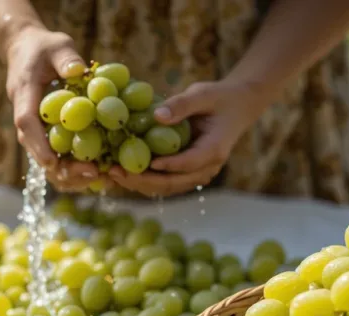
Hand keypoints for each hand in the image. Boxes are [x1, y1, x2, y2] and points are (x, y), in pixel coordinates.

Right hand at [5, 28, 101, 191]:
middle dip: (63, 169)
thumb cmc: (43, 48)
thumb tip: (79, 70)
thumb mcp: (56, 45)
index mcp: (24, 96)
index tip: (53, 163)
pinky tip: (102, 172)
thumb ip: (66, 58)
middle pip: (37, 153)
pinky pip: (59, 159)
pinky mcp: (48, 136)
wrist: (27, 52)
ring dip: (72, 175)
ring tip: (101, 178)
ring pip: (48, 163)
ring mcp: (37, 132)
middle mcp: (27, 120)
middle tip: (93, 173)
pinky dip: (77, 169)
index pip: (26, 123)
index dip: (39, 145)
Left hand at [108, 80, 263, 196]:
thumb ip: (182, 105)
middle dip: (142, 180)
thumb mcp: (203, 94)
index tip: (143, 162)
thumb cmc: (219, 98)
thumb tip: (156, 116)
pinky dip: (143, 179)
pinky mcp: (186, 174)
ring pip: (166, 187)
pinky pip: (164, 182)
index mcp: (213, 151)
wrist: (235, 108)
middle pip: (173, 183)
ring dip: (138, 184)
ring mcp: (196, 174)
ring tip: (112, 174)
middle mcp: (206, 169)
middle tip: (115, 172)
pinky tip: (122, 172)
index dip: (166, 165)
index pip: (188, 163)